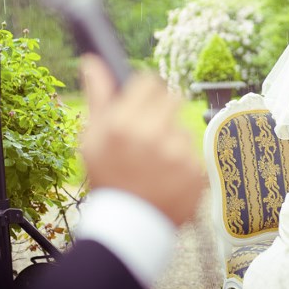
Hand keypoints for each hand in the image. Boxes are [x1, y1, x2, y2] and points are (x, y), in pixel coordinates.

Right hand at [79, 55, 206, 226]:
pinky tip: (167, 178)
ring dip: (171, 140)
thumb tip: (93, 62)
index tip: (142, 104)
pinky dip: (182, 163)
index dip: (145, 92)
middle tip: (150, 134)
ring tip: (155, 164)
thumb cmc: (108, 179)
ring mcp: (177, 153)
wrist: (130, 227)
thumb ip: (98, 98)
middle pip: (171, 98)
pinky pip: (192, 153)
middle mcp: (151, 135)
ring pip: (181, 128)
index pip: (150, 82)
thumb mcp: (92, 140)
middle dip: (161, 112)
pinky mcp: (195, 170)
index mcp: (123, 124)